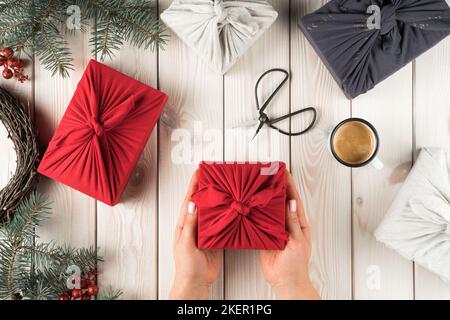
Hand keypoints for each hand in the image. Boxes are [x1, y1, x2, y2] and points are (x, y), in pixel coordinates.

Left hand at [169, 171, 222, 299]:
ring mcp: (206, 232)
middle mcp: (195, 225)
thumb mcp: (186, 244)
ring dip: (218, 199)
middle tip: (215, 175)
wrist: (196, 282)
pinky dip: (227, 214)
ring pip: (213, 211)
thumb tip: (192, 204)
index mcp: (185, 224)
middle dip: (208, 188)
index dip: (194, 185)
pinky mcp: (216, 239)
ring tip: (226, 186)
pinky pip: (222, 223)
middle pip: (202, 202)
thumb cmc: (186, 266)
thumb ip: (190, 225)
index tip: (200, 172)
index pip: (190, 200)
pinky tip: (233, 208)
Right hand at [259, 172, 319, 299]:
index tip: (284, 172)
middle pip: (281, 201)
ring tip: (257, 185)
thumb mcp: (297, 242)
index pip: (294, 200)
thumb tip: (291, 203)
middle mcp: (287, 223)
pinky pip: (259, 222)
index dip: (289, 186)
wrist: (284, 281)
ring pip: (269, 210)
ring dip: (264, 198)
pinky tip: (250, 204)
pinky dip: (255, 213)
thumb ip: (293, 223)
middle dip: (276, 188)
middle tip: (268, 174)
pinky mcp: (264, 236)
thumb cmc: (296, 264)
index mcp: (299, 223)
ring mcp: (275, 229)